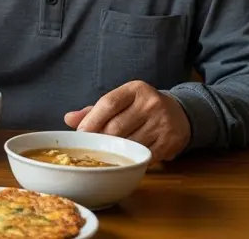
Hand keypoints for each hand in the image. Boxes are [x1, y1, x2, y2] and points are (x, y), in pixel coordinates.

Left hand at [64, 80, 191, 160]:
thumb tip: (68, 119)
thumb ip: (94, 110)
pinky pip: (143, 155)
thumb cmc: (140, 108)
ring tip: (108, 152)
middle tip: (92, 147)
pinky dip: (131, 158)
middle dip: (101, 139)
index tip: (80, 133)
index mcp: (135, 89)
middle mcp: (151, 104)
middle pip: (116, 127)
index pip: (108, 103)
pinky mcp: (170, 142)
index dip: (91, 120)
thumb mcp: (121, 102)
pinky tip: (126, 157)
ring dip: (115, 151)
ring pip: (128, 143)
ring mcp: (162, 123)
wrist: (180, 114)